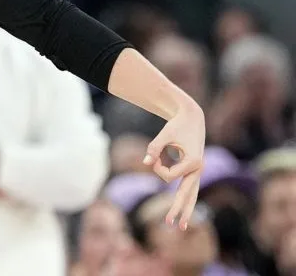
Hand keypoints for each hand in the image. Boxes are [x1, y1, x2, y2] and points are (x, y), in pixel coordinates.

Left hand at [143, 100, 204, 229]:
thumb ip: (154, 147)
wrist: (192, 117)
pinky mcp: (195, 170)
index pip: (168, 176)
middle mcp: (199, 169)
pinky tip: (182, 211)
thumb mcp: (165, 134)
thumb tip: (145, 162)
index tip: (153, 157)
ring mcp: (198, 171)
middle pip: (187, 195)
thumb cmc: (177, 124)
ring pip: (192, 195)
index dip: (157, 168)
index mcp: (193, 162)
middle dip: (178, 209)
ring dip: (186, 210)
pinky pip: (190, 189)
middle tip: (169, 224)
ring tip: (181, 226)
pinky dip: (186, 200)